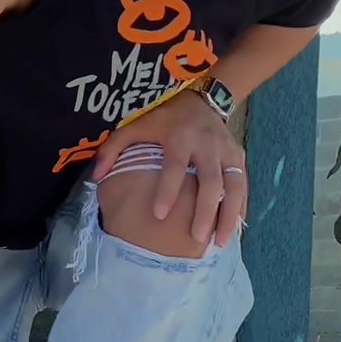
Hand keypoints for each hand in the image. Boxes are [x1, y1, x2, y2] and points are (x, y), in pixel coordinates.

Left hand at [93, 91, 246, 247]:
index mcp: (180, 137)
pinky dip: (240, 208)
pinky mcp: (239, 157)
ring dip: (228, 215)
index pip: (175, 165)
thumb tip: (97, 176)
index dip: (167, 190)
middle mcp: (207, 145)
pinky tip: (235, 229)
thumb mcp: (136, 125)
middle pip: (211, 181)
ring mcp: (227, 152)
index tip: (159, 215)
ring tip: (220, 242)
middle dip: (205, 211)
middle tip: (197, 238)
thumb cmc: (165, 119)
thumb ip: (113, 148)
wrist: (204, 100)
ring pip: (233, 186)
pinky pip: (243, 185)